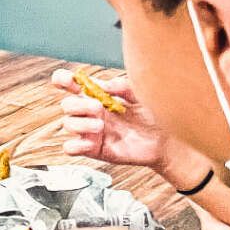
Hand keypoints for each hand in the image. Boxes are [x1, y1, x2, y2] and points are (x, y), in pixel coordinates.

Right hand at [50, 68, 167, 168]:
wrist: (167, 140)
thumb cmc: (154, 115)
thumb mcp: (141, 93)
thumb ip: (122, 86)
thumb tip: (104, 85)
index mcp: (99, 96)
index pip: (73, 85)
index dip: (63, 80)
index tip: (65, 79)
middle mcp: (91, 113)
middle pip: (66, 105)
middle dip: (79, 105)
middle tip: (99, 108)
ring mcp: (91, 131)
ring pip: (67, 124)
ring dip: (81, 123)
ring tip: (101, 126)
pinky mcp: (94, 149)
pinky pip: (70, 149)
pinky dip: (75, 145)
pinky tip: (92, 142)